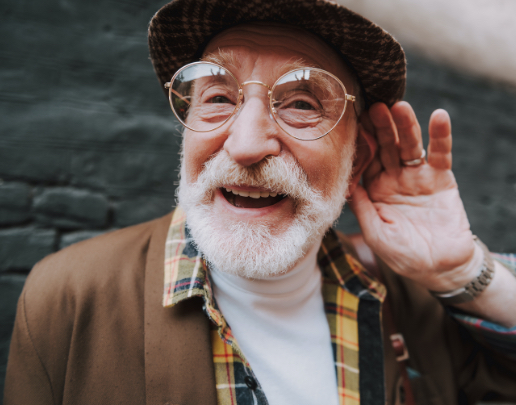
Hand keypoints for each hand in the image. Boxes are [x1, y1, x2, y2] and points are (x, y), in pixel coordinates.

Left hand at [349, 101, 479, 291]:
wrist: (440, 268)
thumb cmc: (403, 255)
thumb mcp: (376, 234)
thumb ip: (362, 208)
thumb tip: (344, 184)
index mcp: (374, 190)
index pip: (365, 161)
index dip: (360, 144)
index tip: (351, 124)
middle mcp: (394, 178)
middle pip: (385, 148)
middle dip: (380, 128)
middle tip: (373, 107)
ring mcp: (417, 177)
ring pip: (409, 146)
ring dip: (405, 126)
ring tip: (400, 106)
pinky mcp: (441, 178)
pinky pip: (441, 154)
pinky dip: (441, 136)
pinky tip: (439, 117)